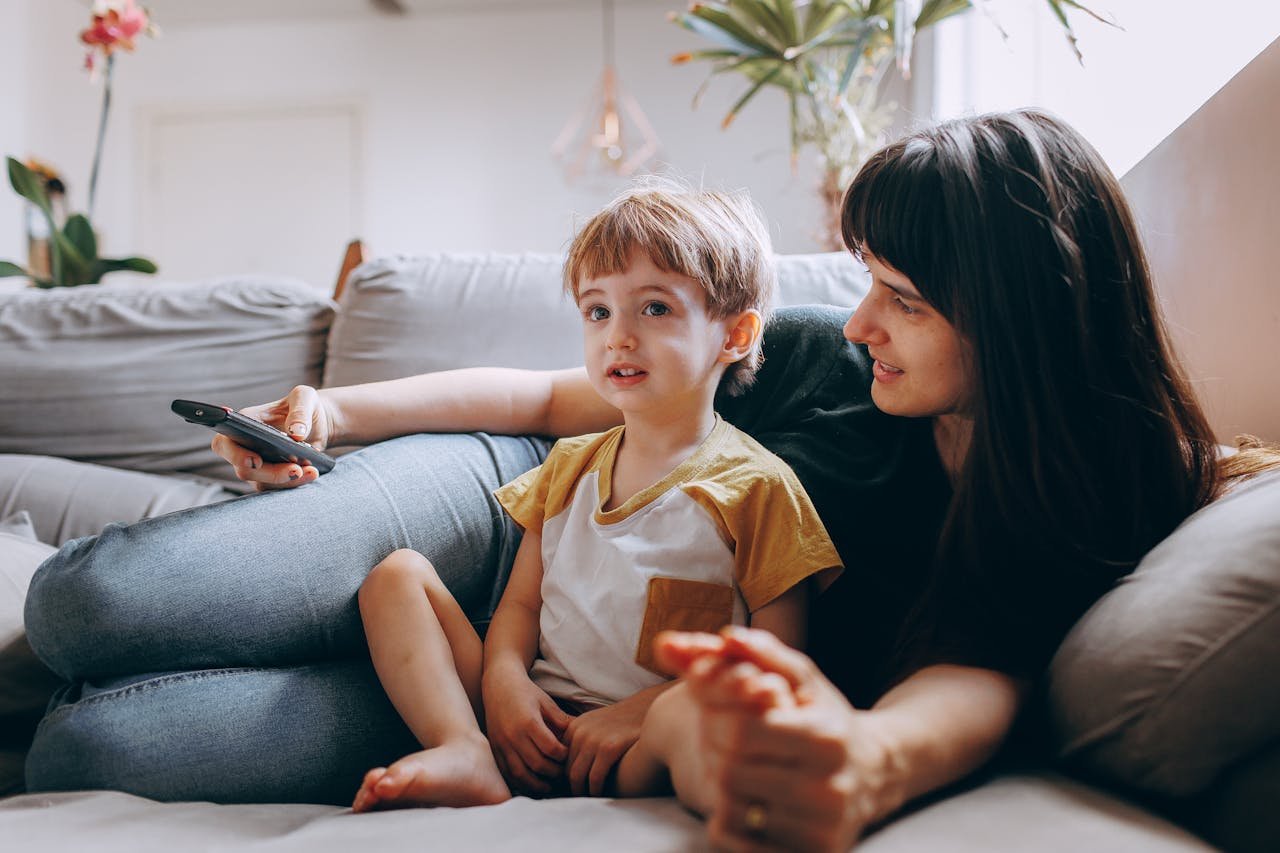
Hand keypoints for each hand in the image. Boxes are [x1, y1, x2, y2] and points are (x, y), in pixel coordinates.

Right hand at [211, 385, 335, 489]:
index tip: (255, 460)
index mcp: (244, 423)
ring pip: (262, 482)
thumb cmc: (304, 405)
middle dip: (270, 473)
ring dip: (286, 481)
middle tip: (295, 469)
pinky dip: (295, 483)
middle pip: (244, 469)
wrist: (318, 422)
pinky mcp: (272, 476)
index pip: (224, 443)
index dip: (235, 455)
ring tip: (311, 471)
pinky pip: (278, 487)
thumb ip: (300, 411)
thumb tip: (296, 434)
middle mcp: (245, 446)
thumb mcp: (305, 398)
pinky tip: (312, 473)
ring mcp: (258, 464)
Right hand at [481, 666, 571, 795]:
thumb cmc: (526, 693)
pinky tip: (532, 784)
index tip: (569, 755)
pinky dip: (520, 782)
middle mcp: (513, 735)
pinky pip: (507, 774)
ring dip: (537, 784)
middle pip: (537, 764)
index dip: (563, 756)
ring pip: (520, 774)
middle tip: (564, 774)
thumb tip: (582, 735)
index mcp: (528, 722)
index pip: (550, 748)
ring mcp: (502, 744)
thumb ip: (562, 721)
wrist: (498, 685)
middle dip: (553, 773)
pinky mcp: (494, 750)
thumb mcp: (546, 703)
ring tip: (550, 786)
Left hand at [564, 685, 665, 795]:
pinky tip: (601, 795)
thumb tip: (569, 766)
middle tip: (579, 798)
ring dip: (581, 792)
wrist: (648, 708)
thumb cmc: (624, 720)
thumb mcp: (595, 723)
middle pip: (566, 769)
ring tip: (588, 800)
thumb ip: (581, 739)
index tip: (571, 787)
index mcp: (574, 727)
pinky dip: (595, 790)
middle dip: (571, 786)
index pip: (560, 760)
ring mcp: (593, 740)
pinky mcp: (608, 748)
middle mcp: (579, 732)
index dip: (564, 776)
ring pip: (577, 776)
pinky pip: (595, 778)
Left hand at [658, 628, 894, 851]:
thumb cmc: (828, 718)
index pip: (744, 731)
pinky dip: (730, 822)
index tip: (718, 715)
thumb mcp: (805, 678)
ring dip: (720, 787)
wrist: (876, 773)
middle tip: (717, 742)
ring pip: (733, 810)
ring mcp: (822, 827)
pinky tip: (744, 800)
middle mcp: (829, 787)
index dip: (718, 720)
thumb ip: (764, 652)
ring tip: (734, 769)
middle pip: (732, 772)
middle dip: (714, 752)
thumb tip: (725, 636)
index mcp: (825, 737)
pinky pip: (742, 844)